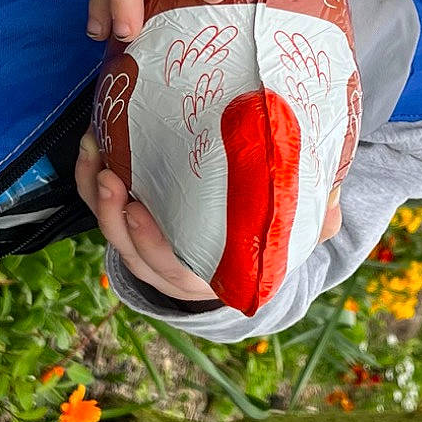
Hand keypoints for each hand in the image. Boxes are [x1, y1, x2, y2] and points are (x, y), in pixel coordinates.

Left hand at [76, 133, 345, 301]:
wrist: (244, 233)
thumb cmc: (270, 230)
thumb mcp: (294, 229)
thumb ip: (311, 222)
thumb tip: (331, 210)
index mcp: (207, 277)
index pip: (171, 271)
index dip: (150, 245)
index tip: (137, 212)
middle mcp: (171, 269)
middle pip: (130, 252)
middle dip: (112, 216)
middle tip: (111, 178)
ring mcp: (147, 244)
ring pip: (110, 230)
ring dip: (95, 195)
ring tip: (95, 156)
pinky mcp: (131, 215)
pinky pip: (101, 205)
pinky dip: (89, 178)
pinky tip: (93, 143)